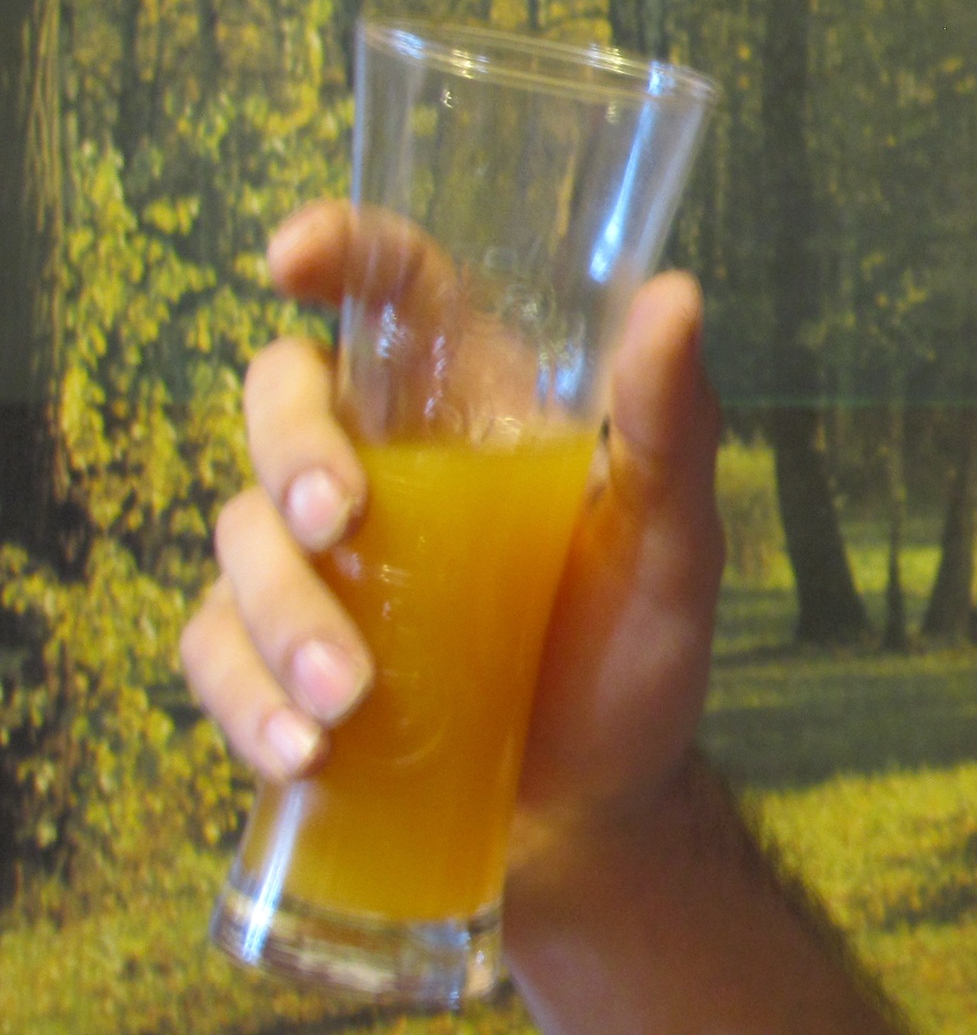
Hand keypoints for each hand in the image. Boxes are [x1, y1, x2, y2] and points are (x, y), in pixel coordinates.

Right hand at [179, 200, 726, 843]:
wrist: (597, 811)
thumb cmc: (637, 650)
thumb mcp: (672, 536)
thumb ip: (672, 423)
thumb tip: (676, 294)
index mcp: (478, 405)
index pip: (400, 292)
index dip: (341, 250)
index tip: (292, 257)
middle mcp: (388, 463)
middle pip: (284, 396)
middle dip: (289, 447)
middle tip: (341, 517)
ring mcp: (324, 563)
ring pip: (240, 532)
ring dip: (279, 609)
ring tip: (350, 694)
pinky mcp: (282, 659)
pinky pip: (215, 650)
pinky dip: (245, 698)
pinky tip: (306, 749)